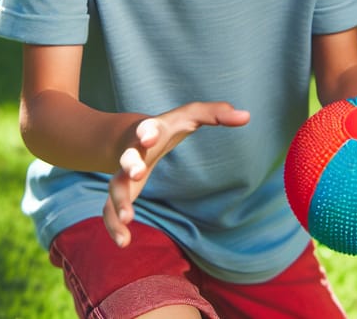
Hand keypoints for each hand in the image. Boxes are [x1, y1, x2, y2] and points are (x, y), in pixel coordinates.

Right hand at [103, 101, 249, 247]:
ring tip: (127, 219)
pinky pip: (110, 209)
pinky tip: (124, 242)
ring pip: (116, 186)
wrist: (133, 134)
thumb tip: (247, 116)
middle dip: (130, 163)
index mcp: (153, 130)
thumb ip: (217, 114)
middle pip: (128, 156)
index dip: (148, 130)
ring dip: (119, 202)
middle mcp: (135, 151)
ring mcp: (125, 172)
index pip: (150, 127)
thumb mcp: (191, 115)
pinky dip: (113, 225)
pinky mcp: (122, 191)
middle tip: (137, 172)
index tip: (148, 136)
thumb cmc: (169, 126)